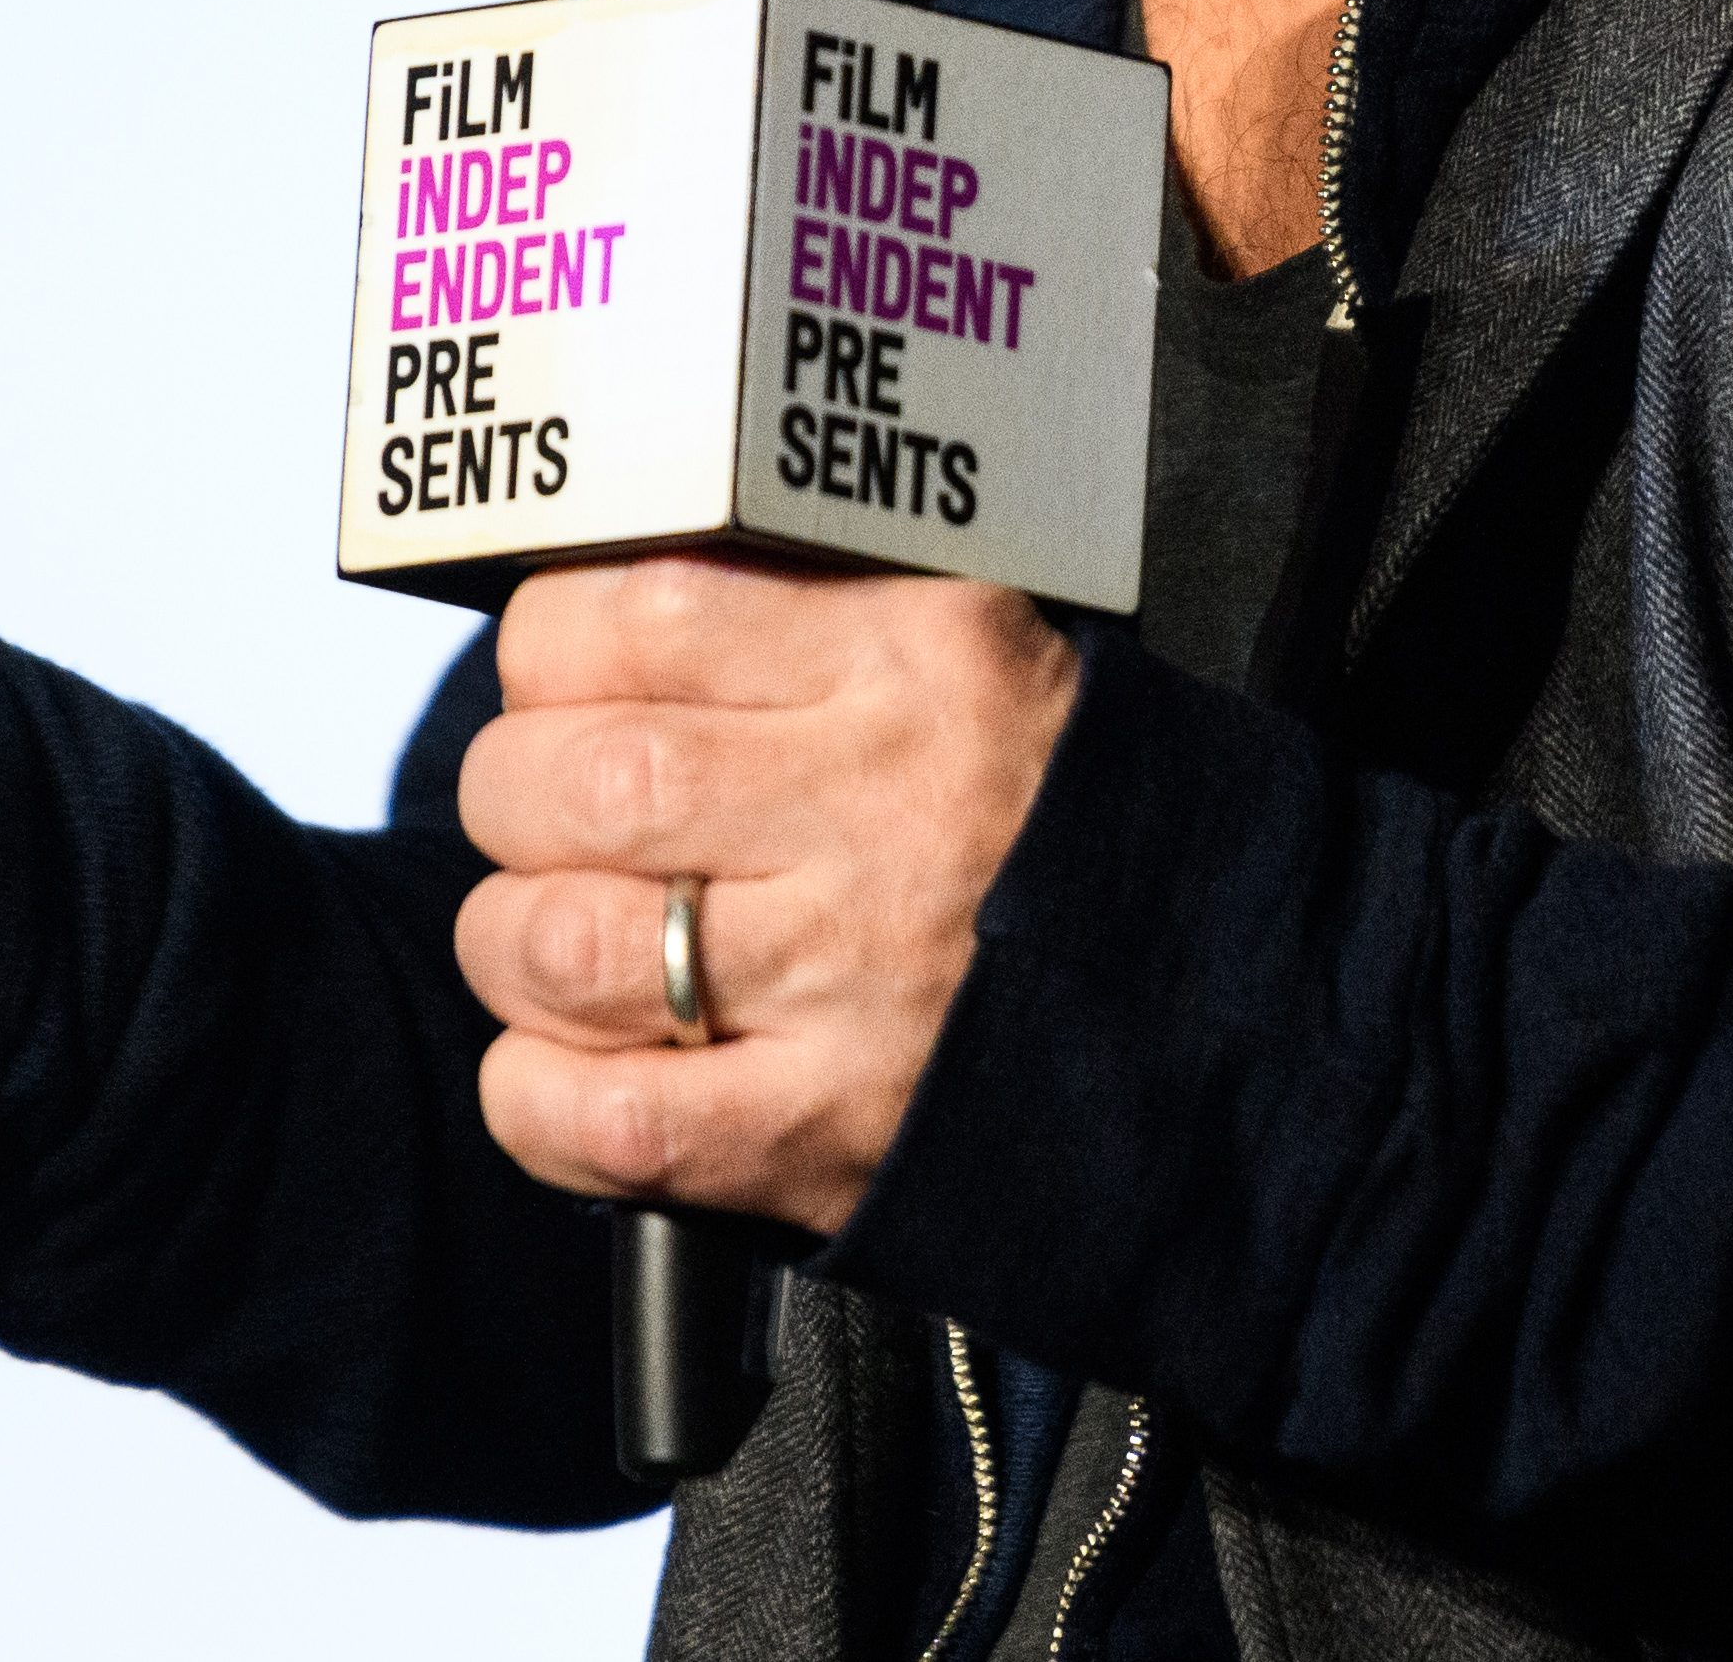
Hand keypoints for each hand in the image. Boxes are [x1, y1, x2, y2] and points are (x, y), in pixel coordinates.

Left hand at [456, 556, 1079, 1234]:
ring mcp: (852, 979)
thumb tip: (602, 602)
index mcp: (915, 656)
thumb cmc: (1050, 813)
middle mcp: (880, 806)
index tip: (566, 683)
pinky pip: (604, 1119)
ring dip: (512, 945)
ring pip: (562, 947)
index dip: (550, 652)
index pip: (637, 611)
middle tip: (544, 813)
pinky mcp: (827, 1132)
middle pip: (573, 780)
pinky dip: (537, 1094)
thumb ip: (806, 607)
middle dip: (511, 798)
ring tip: (559, 938)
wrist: (1221, 1008)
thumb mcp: (971, 647)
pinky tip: (570, 1064)